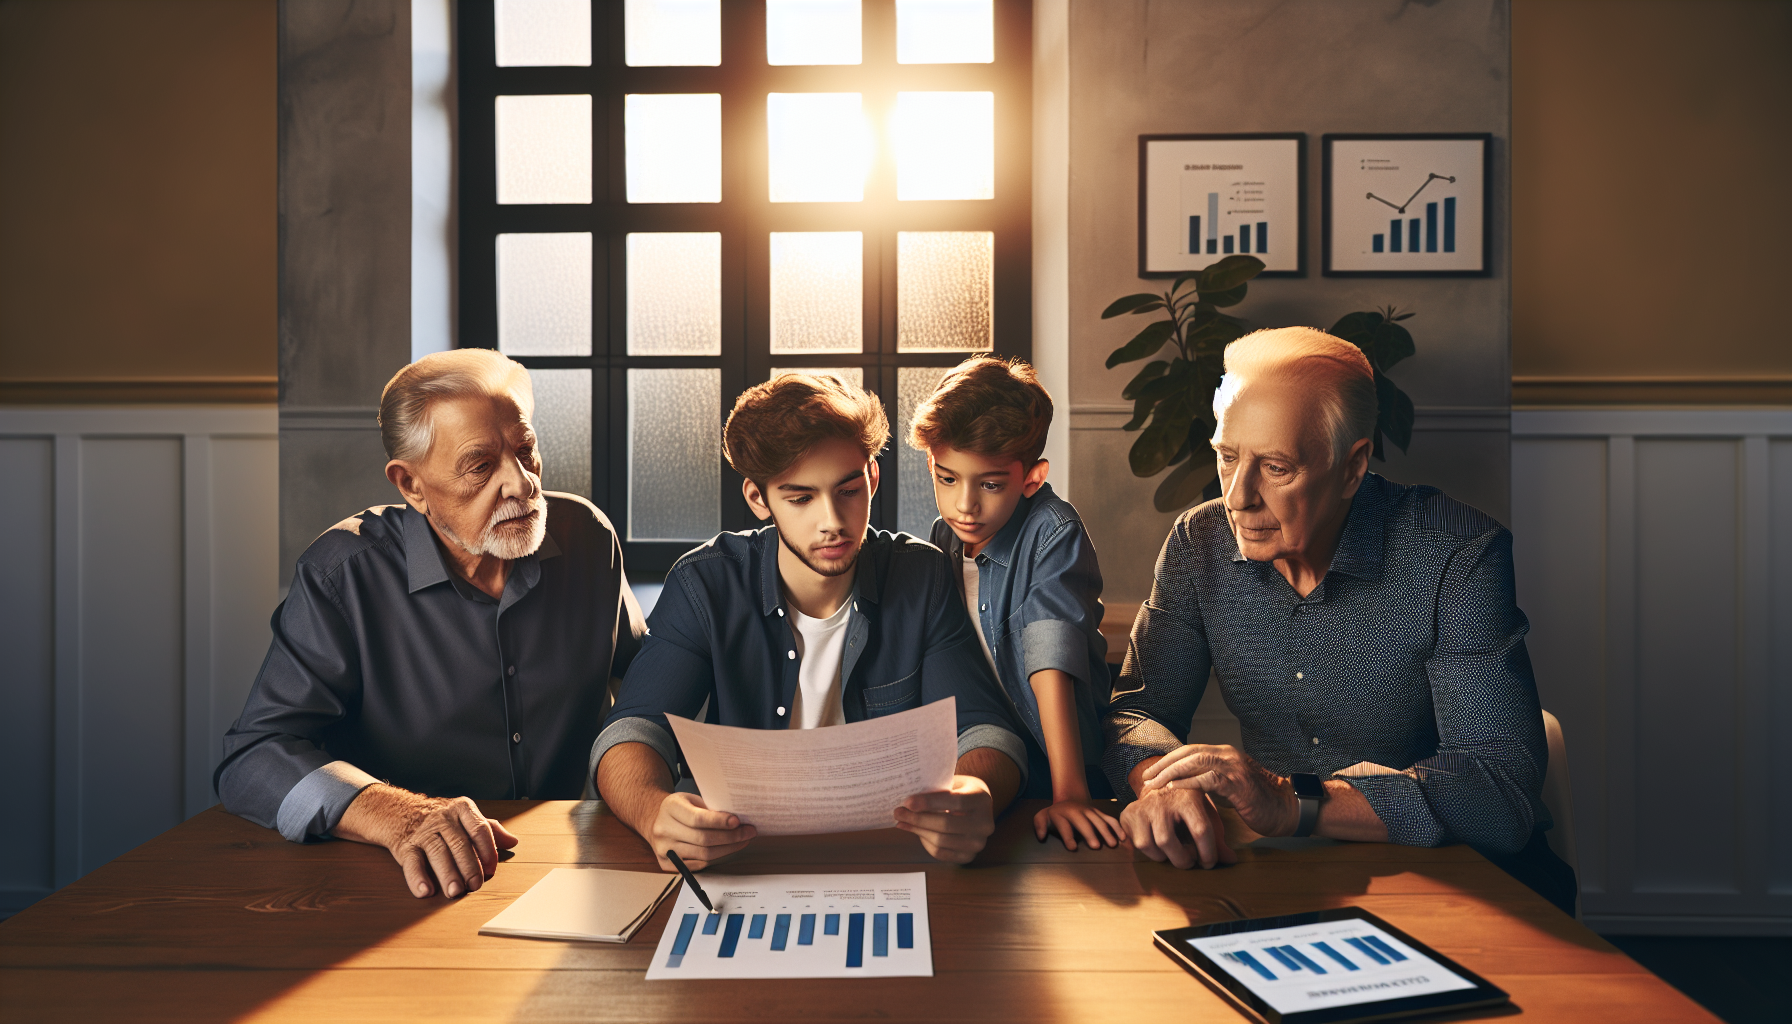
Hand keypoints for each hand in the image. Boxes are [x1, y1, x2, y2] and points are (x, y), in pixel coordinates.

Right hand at [336, 785, 518, 898]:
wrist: (396, 810)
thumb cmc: (438, 817)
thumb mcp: (464, 816)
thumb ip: (488, 829)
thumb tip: (512, 841)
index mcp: (461, 810)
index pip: (479, 828)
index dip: (487, 849)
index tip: (492, 868)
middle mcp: (442, 818)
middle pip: (459, 843)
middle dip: (469, 866)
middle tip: (475, 885)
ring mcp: (423, 832)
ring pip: (437, 852)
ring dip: (447, 873)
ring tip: (454, 891)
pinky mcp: (404, 846)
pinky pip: (412, 862)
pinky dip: (418, 878)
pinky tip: (426, 890)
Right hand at [649, 791, 756, 871]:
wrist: (655, 821)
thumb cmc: (680, 808)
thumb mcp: (692, 799)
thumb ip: (710, 809)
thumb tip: (738, 821)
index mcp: (670, 808)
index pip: (697, 819)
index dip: (719, 822)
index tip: (738, 822)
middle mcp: (663, 829)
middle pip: (703, 839)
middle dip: (730, 837)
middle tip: (748, 832)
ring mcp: (663, 849)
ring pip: (703, 855)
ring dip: (727, 849)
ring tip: (742, 841)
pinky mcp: (666, 864)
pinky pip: (698, 865)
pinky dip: (716, 858)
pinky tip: (727, 849)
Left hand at [894, 775, 995, 863]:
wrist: (979, 807)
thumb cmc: (961, 791)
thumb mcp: (954, 783)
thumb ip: (937, 790)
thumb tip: (908, 801)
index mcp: (981, 800)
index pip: (955, 802)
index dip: (929, 802)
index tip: (908, 802)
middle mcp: (984, 824)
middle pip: (946, 824)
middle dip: (918, 819)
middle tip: (898, 812)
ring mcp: (978, 843)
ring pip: (941, 841)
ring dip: (918, 831)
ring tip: (903, 822)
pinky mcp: (968, 856)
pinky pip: (940, 853)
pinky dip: (925, 842)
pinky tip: (916, 832)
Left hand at [1033, 797, 1121, 850]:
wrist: (1068, 799)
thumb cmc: (1054, 815)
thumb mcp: (1042, 817)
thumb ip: (1039, 826)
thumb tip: (1041, 837)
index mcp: (1061, 814)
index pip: (1064, 825)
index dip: (1068, 836)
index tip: (1072, 848)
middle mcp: (1076, 811)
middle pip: (1084, 822)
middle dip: (1090, 834)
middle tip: (1096, 846)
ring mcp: (1089, 811)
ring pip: (1099, 820)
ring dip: (1106, 832)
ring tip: (1112, 844)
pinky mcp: (1098, 813)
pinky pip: (1109, 819)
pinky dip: (1117, 827)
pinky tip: (1123, 838)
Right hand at [1118, 786, 1236, 869]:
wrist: (1162, 784)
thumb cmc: (1189, 805)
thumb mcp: (1206, 815)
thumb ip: (1218, 839)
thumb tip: (1232, 860)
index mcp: (1188, 797)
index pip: (1199, 830)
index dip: (1207, 853)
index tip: (1208, 863)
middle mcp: (1162, 799)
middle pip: (1166, 840)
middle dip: (1181, 859)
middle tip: (1189, 861)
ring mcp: (1142, 806)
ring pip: (1147, 843)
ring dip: (1162, 856)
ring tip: (1173, 853)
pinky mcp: (1128, 813)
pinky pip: (1135, 843)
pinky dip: (1149, 852)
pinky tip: (1159, 847)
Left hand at [1139, 743, 1299, 837]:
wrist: (1287, 809)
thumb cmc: (1259, 801)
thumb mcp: (1229, 787)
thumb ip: (1210, 781)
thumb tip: (1185, 786)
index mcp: (1224, 754)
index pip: (1189, 750)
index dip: (1168, 760)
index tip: (1151, 772)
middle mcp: (1227, 755)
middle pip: (1188, 752)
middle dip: (1163, 765)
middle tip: (1146, 778)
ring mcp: (1233, 767)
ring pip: (1195, 761)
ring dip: (1171, 772)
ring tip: (1154, 785)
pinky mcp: (1238, 783)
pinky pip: (1208, 779)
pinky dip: (1188, 783)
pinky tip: (1174, 789)